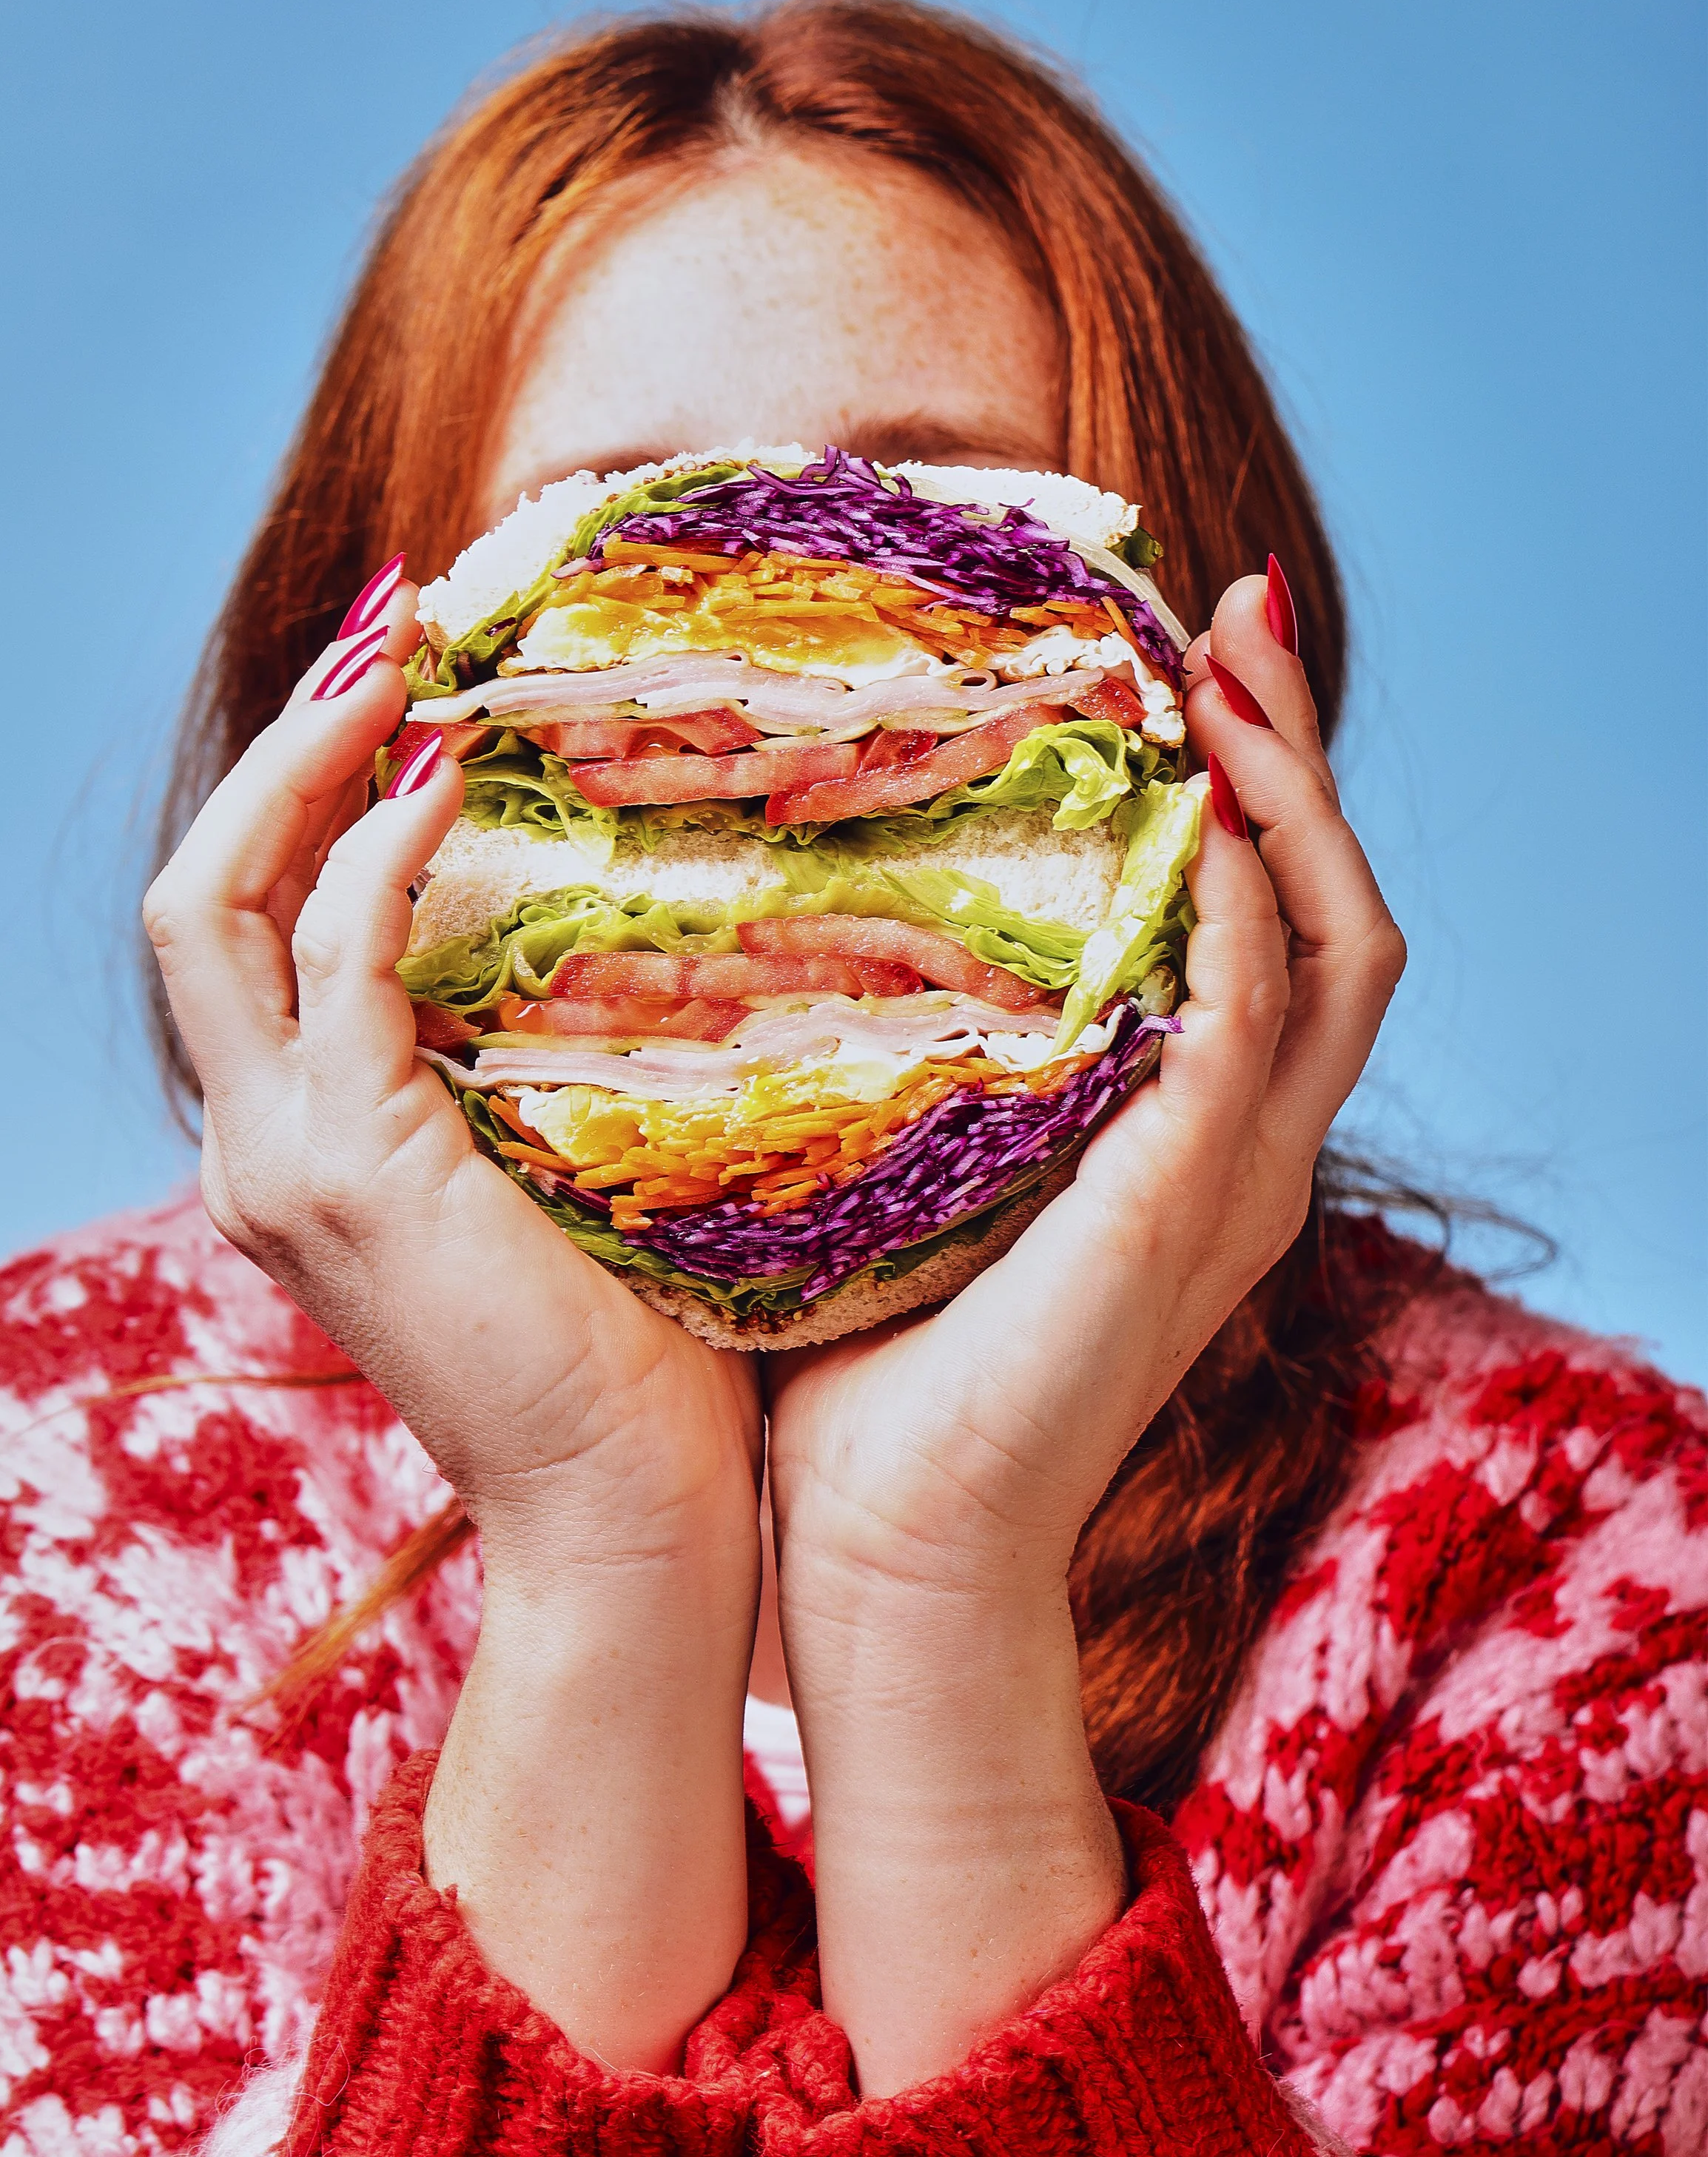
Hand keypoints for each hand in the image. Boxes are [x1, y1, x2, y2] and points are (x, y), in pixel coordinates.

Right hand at [144, 586, 762, 2068]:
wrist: (634, 1521)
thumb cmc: (634, 1356)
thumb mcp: (555, 1180)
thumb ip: (528, 1069)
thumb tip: (604, 933)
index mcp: (301, 1153)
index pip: (249, 930)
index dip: (302, 794)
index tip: (407, 684)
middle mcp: (257, 1151)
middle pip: (198, 894)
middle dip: (280, 744)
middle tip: (392, 626)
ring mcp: (284, 1161)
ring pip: (219, 906)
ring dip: (305, 763)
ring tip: (404, 660)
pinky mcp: (349, 1166)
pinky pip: (328, 960)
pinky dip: (372, 855)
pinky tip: (449, 784)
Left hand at [762, 568, 1403, 2094]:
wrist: (878, 1544)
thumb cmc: (867, 1370)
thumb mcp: (908, 1166)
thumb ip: (916, 1052)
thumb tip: (814, 921)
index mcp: (1185, 1141)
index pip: (1270, 926)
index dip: (1250, 789)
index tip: (1175, 658)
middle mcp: (1243, 1152)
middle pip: (1342, 908)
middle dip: (1294, 753)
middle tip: (1223, 613)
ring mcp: (1234, 1185)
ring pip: (1339, 947)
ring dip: (1287, 795)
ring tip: (1214, 667)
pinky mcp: (1185, 1214)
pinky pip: (1249, 1027)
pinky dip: (1233, 911)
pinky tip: (1186, 819)